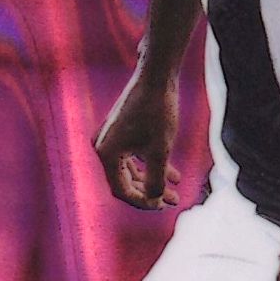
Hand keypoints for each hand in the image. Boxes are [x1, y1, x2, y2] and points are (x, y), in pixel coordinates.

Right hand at [93, 72, 181, 209]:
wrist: (156, 75)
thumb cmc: (158, 111)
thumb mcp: (160, 150)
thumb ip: (156, 179)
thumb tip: (154, 199)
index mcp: (106, 153)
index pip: (121, 190)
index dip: (143, 202)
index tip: (163, 205)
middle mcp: (103, 146)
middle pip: (125, 181)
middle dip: (150, 192)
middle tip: (172, 201)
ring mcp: (112, 137)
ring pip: (132, 169)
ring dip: (153, 180)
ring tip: (175, 190)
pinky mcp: (122, 129)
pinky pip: (135, 155)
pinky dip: (152, 165)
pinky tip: (174, 173)